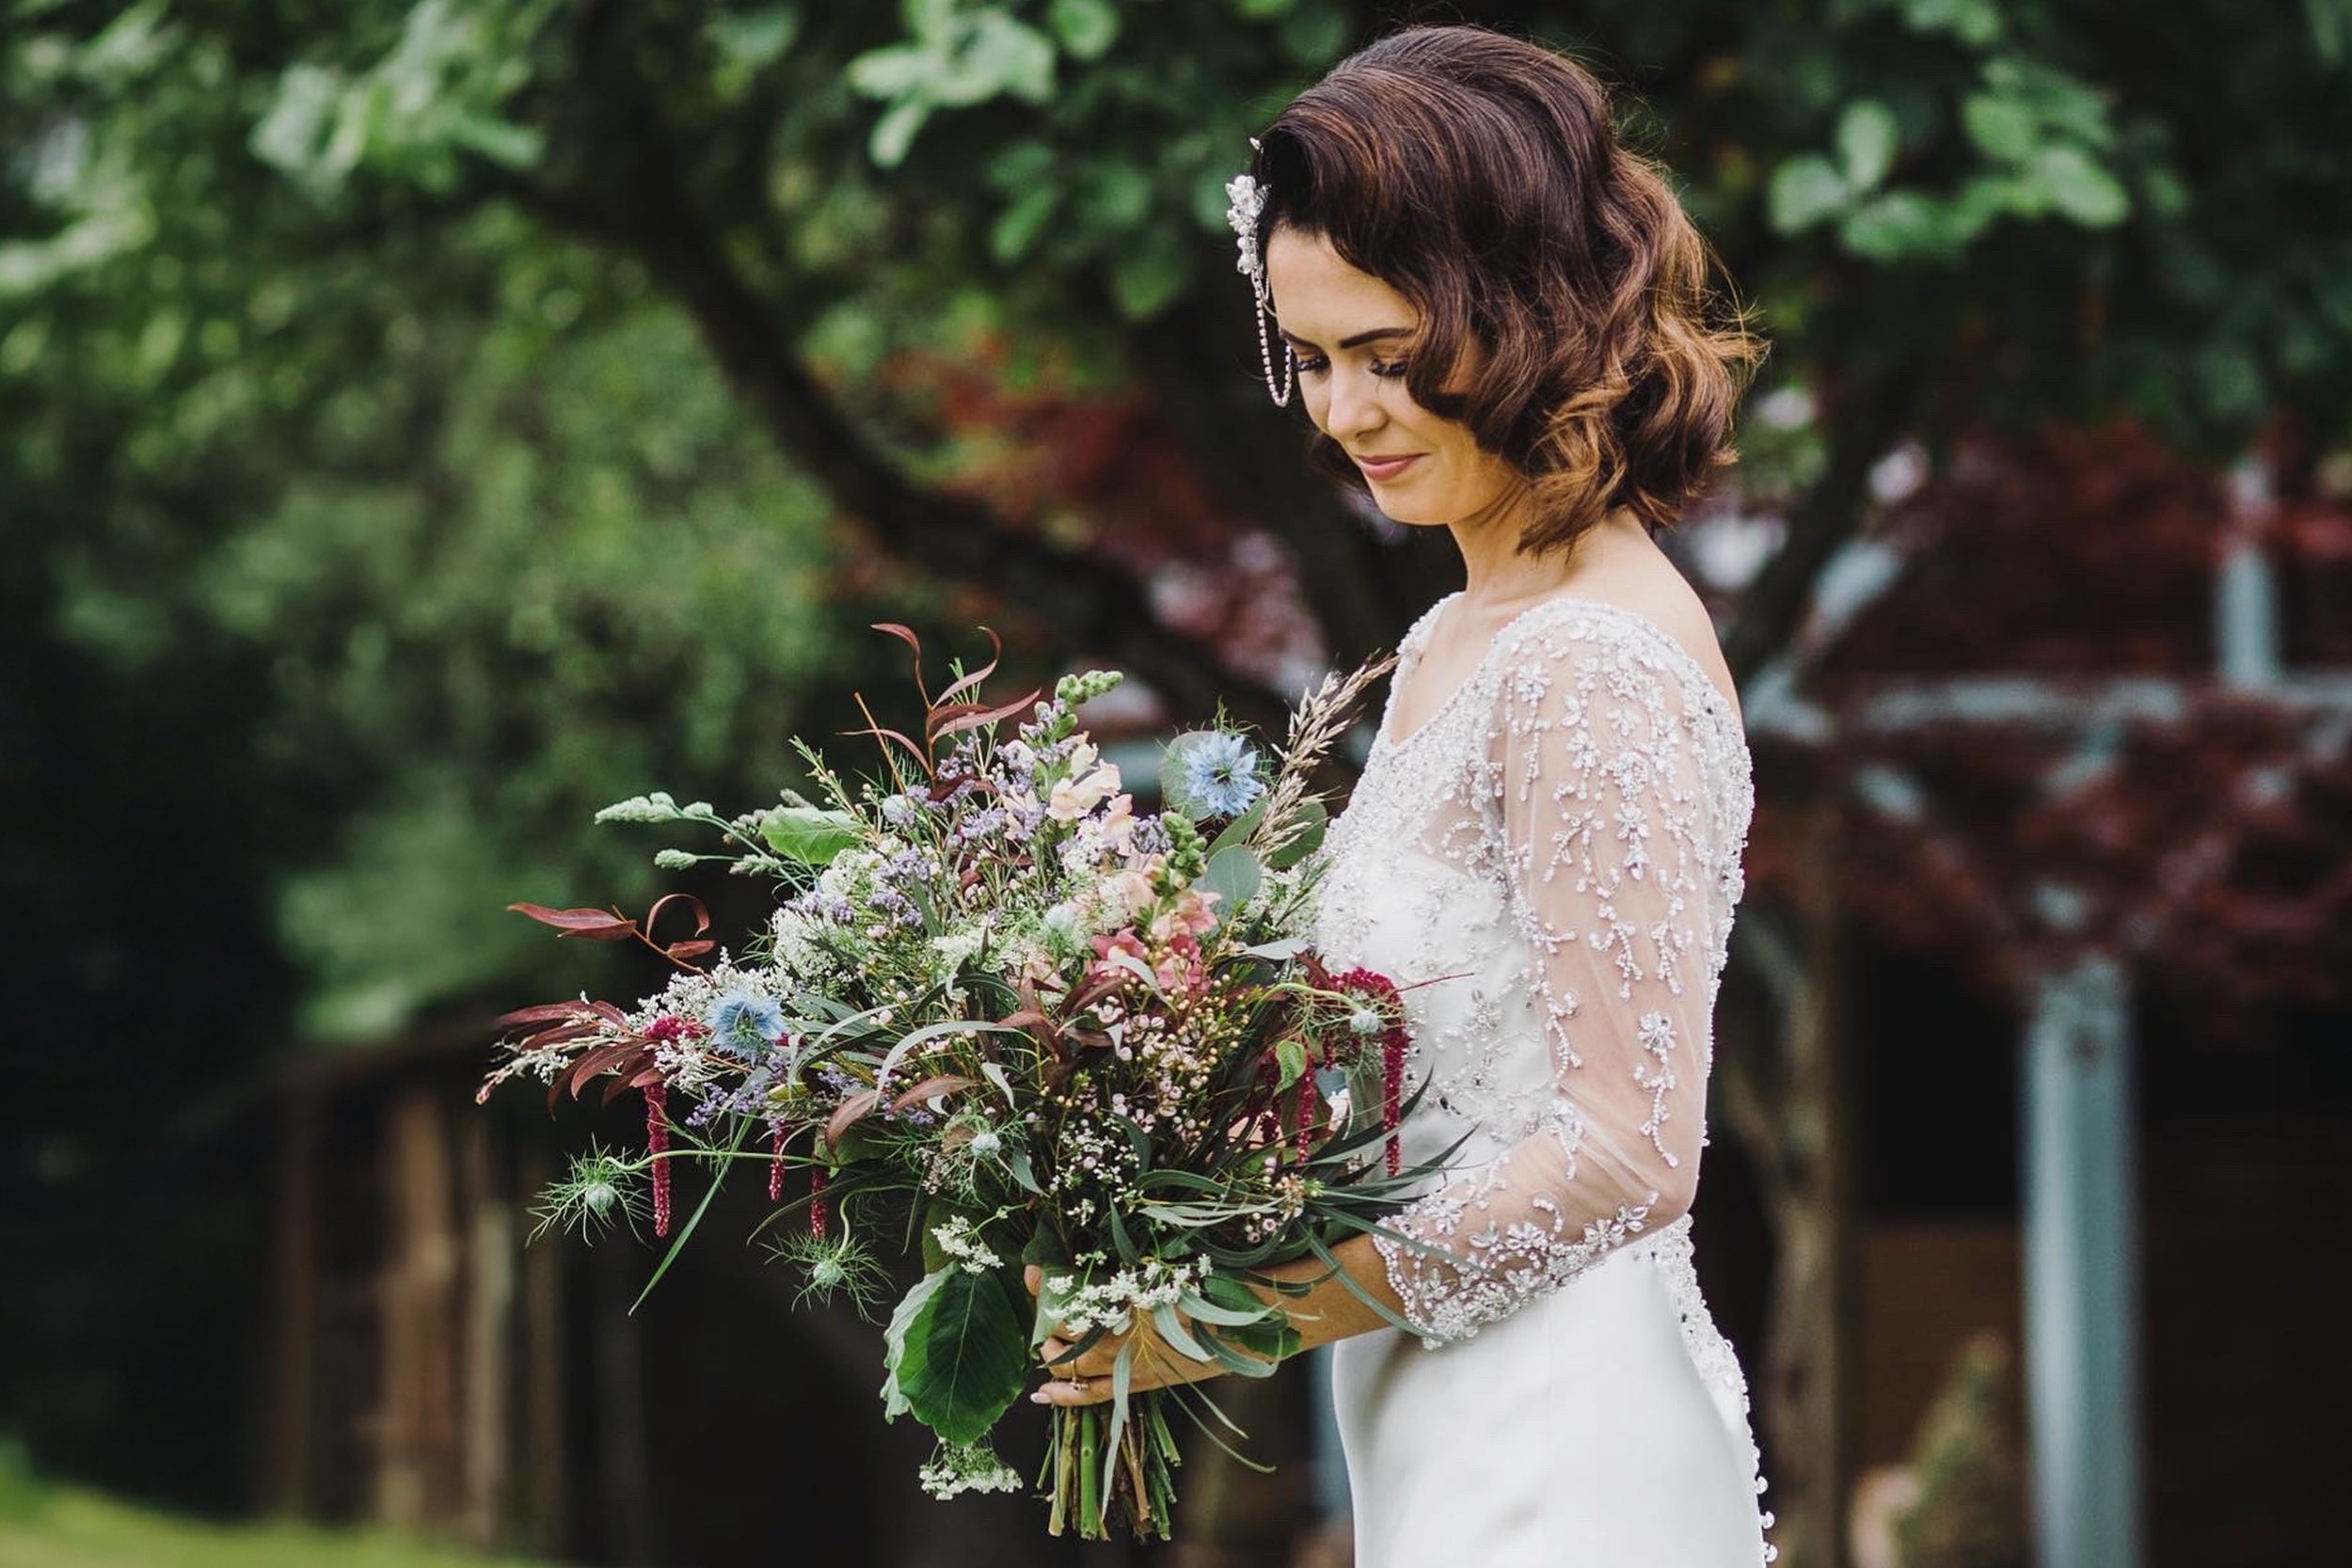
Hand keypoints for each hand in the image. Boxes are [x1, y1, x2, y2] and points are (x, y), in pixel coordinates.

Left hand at [1024, 1263, 1241, 1407]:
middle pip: (1063, 1330)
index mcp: (1122, 1296)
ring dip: (1053, 1355)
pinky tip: (1042, 1393)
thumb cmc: (1209, 1287)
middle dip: (1047, 1323)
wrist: (1244, 1325)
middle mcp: (1117, 1331)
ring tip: (1047, 1348)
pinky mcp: (1138, 1382)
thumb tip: (1099, 1267)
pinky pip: (1091, 1394)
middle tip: (1046, 1314)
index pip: (1068, 1292)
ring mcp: (1125, 1361)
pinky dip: (1064, 1395)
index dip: (1045, 1284)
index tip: (1032, 1272)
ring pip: (1070, 1364)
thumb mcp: (1164, 1268)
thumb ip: (1127, 1269)